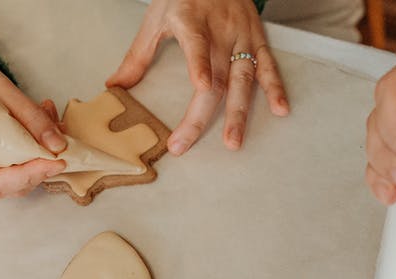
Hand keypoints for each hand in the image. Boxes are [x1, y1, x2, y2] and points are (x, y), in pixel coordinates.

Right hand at [0, 62, 66, 198]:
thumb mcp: (4, 92)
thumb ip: (32, 118)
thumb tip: (57, 145)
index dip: (26, 176)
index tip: (55, 163)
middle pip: (5, 187)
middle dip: (37, 171)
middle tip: (59, 150)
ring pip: (12, 186)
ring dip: (38, 166)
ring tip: (51, 136)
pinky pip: (11, 178)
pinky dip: (31, 164)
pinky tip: (41, 143)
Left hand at [107, 0, 288, 153]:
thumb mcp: (156, 19)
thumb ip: (138, 55)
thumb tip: (116, 86)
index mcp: (192, 22)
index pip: (197, 44)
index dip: (199, 65)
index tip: (201, 86)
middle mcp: (221, 32)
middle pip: (215, 77)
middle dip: (200, 114)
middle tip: (185, 142)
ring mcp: (241, 37)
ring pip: (242, 79)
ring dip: (238, 113)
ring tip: (233, 141)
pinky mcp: (257, 40)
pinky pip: (268, 66)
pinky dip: (275, 88)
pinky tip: (280, 109)